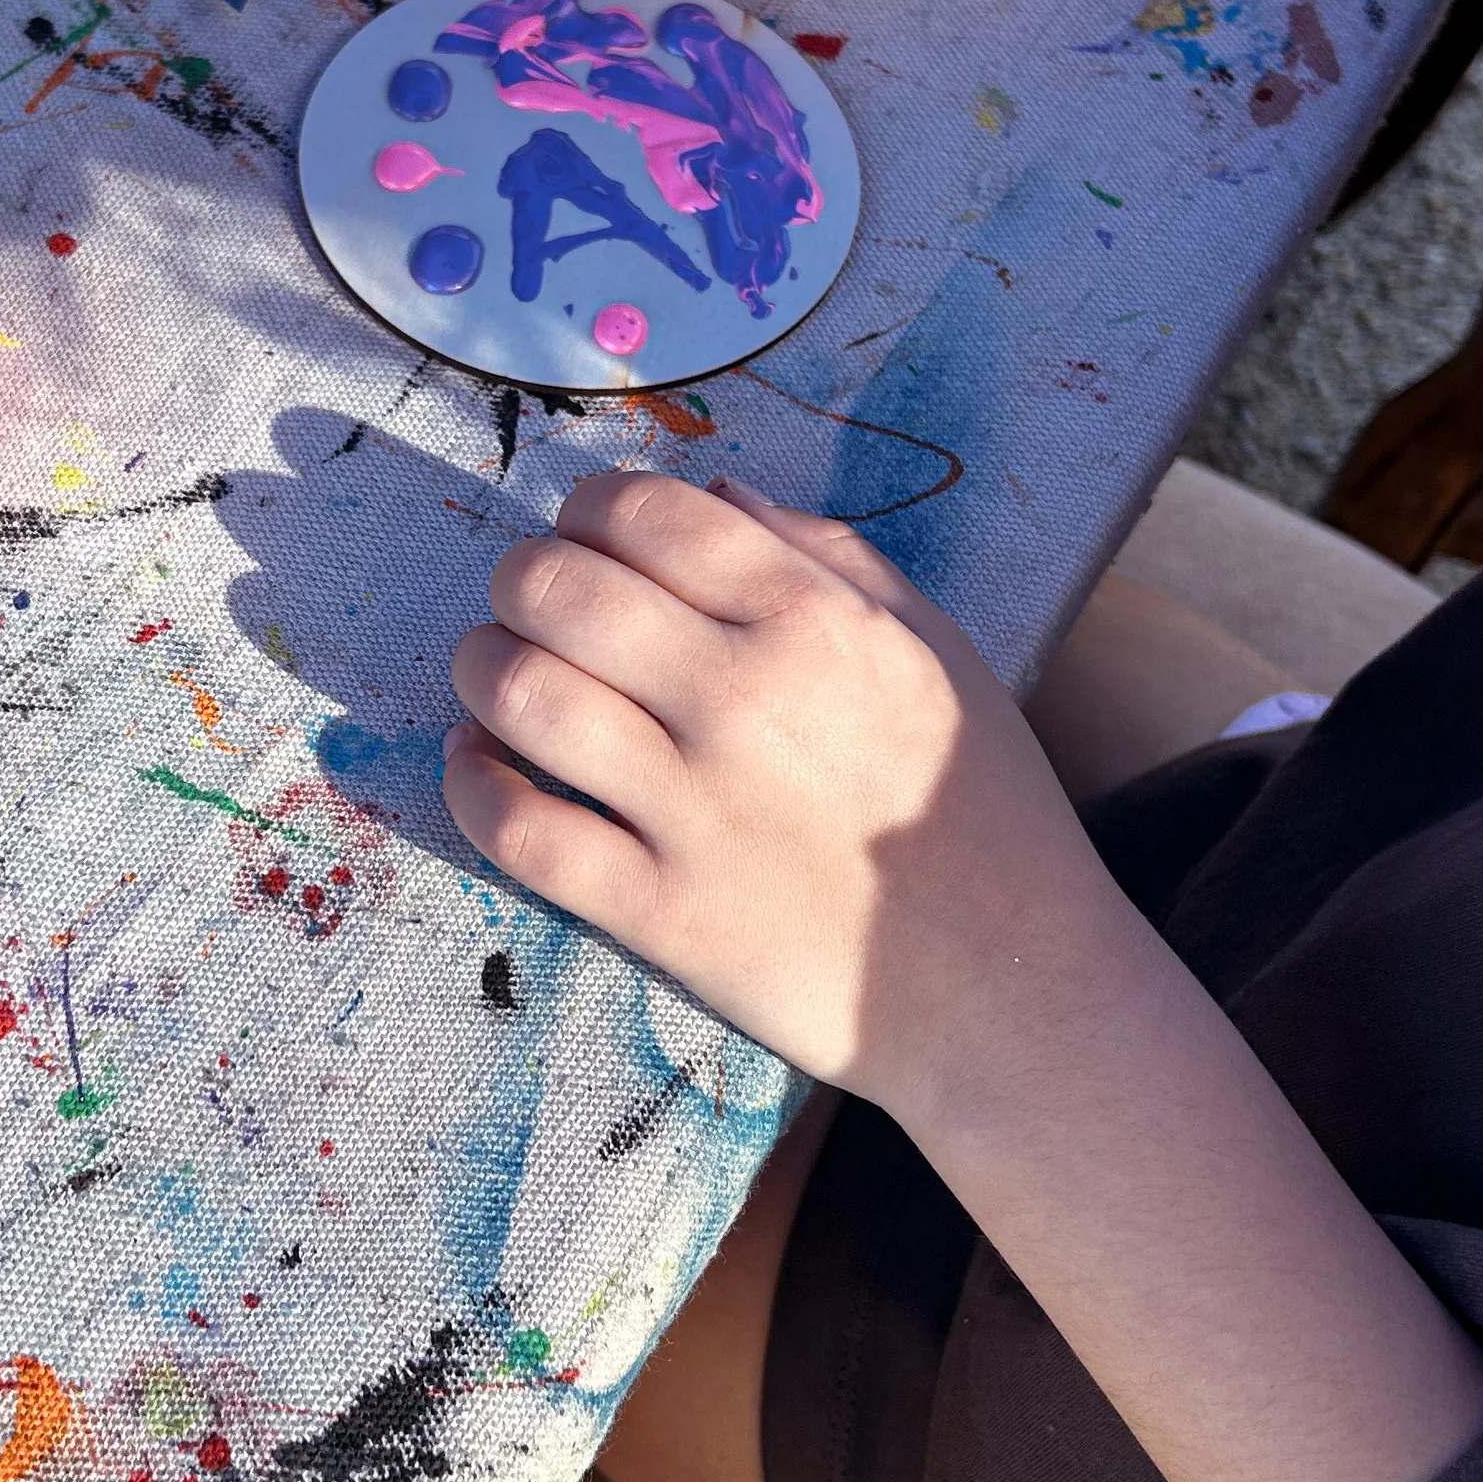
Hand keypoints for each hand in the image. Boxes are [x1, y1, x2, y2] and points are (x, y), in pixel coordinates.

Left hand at [444, 471, 1135, 1128]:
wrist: (1010, 988)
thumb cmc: (979, 812)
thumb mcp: (936, 652)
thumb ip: (831, 556)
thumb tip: (715, 493)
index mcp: (814, 621)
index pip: (647, 514)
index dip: (589, 510)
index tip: (584, 536)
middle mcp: (744, 700)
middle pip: (559, 588)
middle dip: (521, 578)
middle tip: (528, 602)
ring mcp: (693, 811)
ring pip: (519, 695)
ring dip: (481, 667)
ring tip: (494, 674)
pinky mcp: (657, 913)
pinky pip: (519, 830)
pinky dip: (472, 785)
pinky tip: (479, 764)